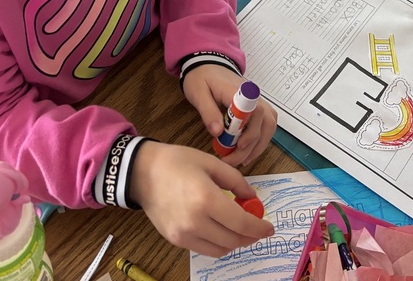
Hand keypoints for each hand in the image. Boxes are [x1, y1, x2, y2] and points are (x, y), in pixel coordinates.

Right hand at [129, 141, 273, 256]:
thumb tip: (252, 197)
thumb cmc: (177, 162)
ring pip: (220, 250)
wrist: (143, 173)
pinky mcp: (176, 241)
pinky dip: (219, 244)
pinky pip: (205, 249)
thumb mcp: (210, 162)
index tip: (269, 227)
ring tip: (240, 228)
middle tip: (257, 226)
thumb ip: (235, 181)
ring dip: (235, 242)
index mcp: (206, 199)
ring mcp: (184, 235)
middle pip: (233, 240)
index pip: (241, 223)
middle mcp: (195, 222)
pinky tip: (222, 230)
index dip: (259, 228)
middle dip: (250, 236)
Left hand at [183, 65, 276, 166]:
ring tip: (241, 160)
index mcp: (239, 91)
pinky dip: (260, 140)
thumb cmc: (202, 78)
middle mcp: (254, 96)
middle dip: (250, 146)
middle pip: (263, 123)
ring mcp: (258, 100)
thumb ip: (208, 112)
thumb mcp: (198, 94)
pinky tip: (248, 151)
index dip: (250, 131)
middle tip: (232, 161)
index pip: (255, 112)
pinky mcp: (257, 106)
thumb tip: (218, 133)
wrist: (207, 63)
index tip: (238, 146)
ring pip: (269, 126)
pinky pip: (266, 124)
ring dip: (258, 146)